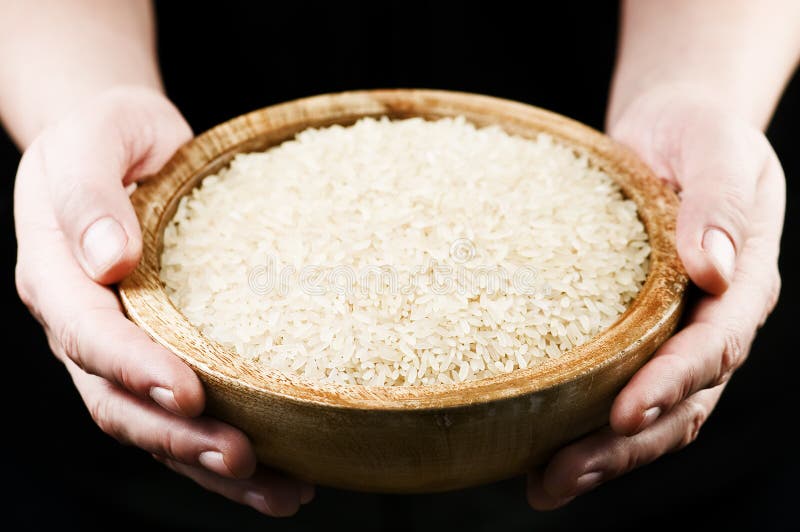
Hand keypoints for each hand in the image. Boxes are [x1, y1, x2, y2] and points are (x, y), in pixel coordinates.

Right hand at [14, 86, 313, 515]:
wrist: (123, 144)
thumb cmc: (107, 135)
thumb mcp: (92, 141)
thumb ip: (91, 196)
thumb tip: (110, 261)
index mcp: (56, 277)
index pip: (88, 337)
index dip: (135, 369)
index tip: (191, 392)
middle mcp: (83, 324)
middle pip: (119, 402)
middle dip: (178, 438)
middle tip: (242, 457)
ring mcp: (121, 345)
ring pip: (153, 424)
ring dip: (209, 465)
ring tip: (280, 490)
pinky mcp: (159, 350)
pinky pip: (184, 409)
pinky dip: (222, 446)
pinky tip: (279, 468)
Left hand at [527, 85, 784, 508]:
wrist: (674, 129)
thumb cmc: (698, 133)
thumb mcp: (717, 151)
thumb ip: (719, 205)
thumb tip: (714, 267)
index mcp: (742, 286)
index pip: (714, 349)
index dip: (673, 383)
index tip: (623, 411)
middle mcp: (710, 323)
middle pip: (680, 403)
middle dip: (625, 446)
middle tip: (562, 474)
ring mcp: (672, 334)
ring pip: (649, 411)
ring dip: (602, 455)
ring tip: (544, 484)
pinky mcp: (634, 331)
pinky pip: (616, 384)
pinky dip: (584, 422)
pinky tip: (536, 445)